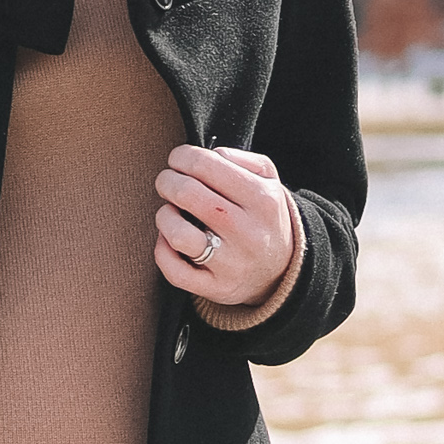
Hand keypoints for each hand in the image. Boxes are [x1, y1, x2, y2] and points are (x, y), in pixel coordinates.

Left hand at [154, 145, 294, 307]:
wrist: (281, 271)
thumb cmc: (264, 217)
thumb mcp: (268, 181)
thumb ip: (240, 159)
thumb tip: (208, 155)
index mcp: (261, 200)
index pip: (208, 166)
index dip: (182, 157)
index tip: (176, 159)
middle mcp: (247, 232)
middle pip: (188, 195)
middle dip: (167, 181)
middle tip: (166, 181)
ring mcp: (230, 264)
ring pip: (178, 234)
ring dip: (164, 216)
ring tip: (169, 211)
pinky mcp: (215, 288)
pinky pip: (174, 270)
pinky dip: (163, 250)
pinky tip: (169, 239)